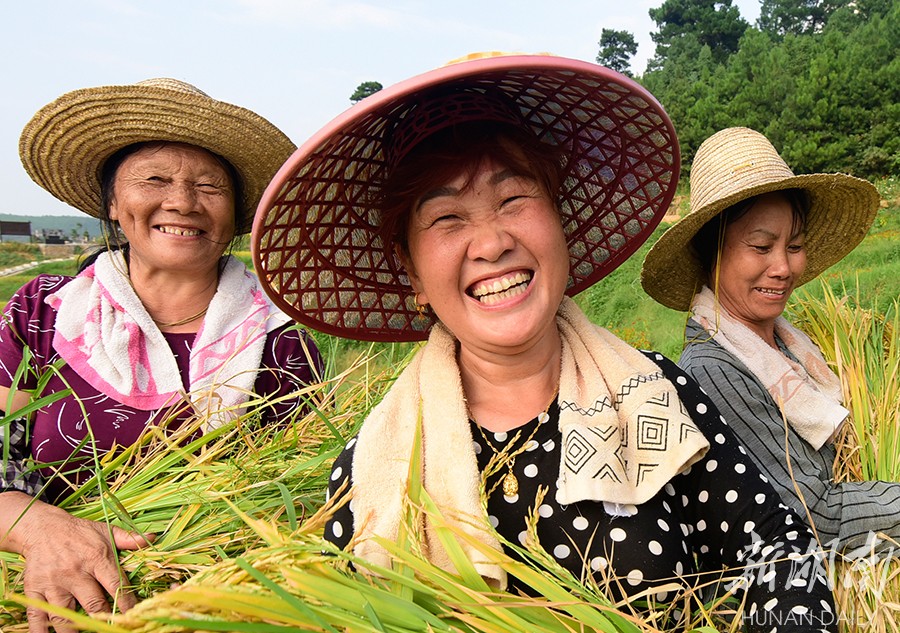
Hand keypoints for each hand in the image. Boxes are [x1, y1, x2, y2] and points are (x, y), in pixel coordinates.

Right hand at [1, 495, 152, 632]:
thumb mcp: (105, 531)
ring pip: (64, 615)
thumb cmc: (80, 532)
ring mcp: (53, 583)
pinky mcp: (34, 590)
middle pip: (93, 604)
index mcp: (96, 558)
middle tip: (114, 628)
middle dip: (104, 618)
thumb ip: (129, 539)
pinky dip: (40, 632)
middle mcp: (75, 573)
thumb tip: (153, 539)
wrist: (43, 528)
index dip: (126, 603)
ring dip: (75, 630)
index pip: (115, 585)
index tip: (133, 616)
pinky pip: (36, 616)